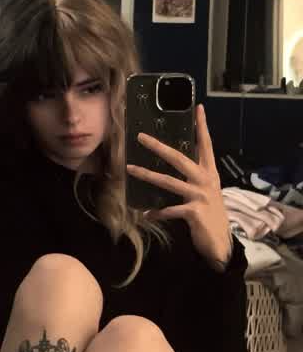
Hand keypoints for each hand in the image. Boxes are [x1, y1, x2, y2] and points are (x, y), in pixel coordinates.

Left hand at [127, 104, 232, 270]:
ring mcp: (200, 196)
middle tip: (141, 137)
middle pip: (179, 158)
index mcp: (209, 173)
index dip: (202, 126)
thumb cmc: (210, 216)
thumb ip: (193, 179)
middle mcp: (206, 181)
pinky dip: (156, 212)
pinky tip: (145, 214)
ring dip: (147, 175)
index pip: (206, 145)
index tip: (198, 108)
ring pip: (169, 182)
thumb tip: (174, 168)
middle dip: (159, 146)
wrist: (221, 243)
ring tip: (130, 169)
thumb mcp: (206, 193)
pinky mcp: (194, 212)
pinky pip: (170, 210)